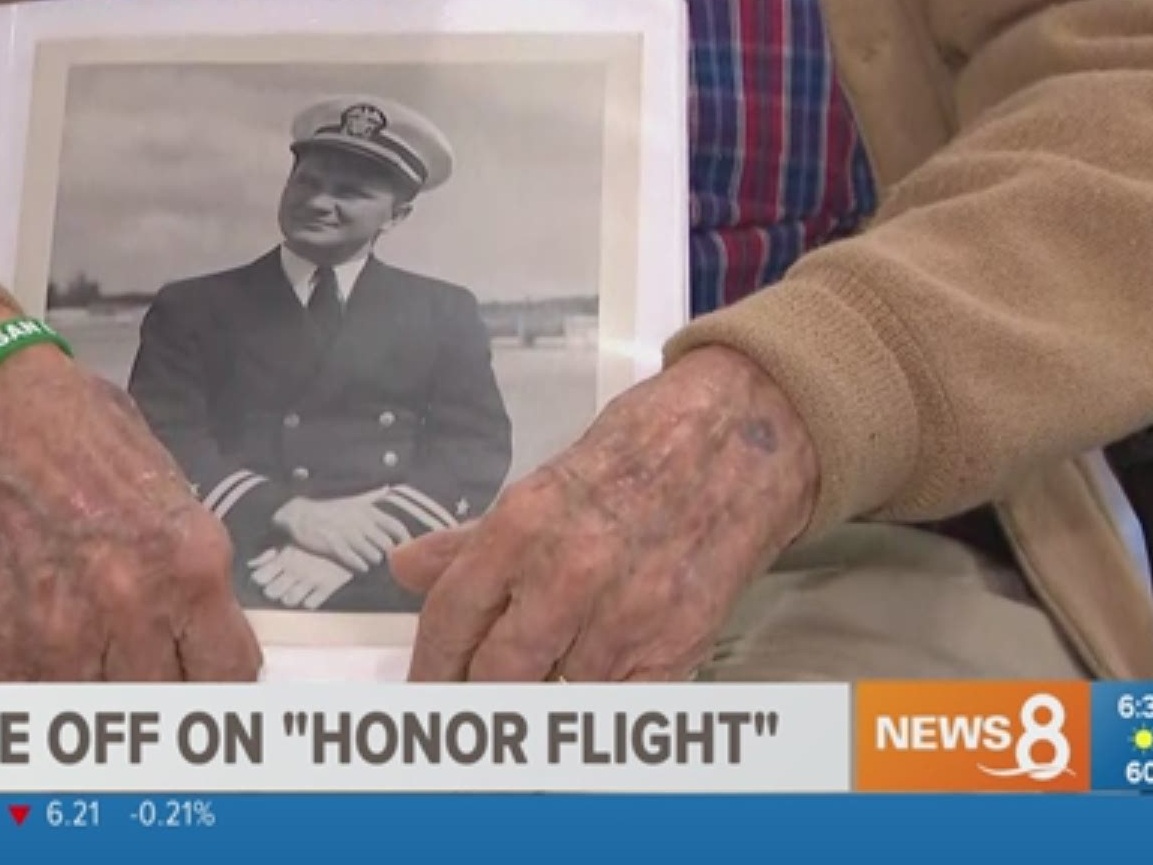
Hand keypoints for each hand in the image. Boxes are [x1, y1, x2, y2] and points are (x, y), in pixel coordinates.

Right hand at [0, 296, 261, 680]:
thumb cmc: (67, 425)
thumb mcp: (161, 480)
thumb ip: (183, 554)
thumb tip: (200, 611)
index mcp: (192, 559)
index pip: (230, 669)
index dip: (213, 679)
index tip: (197, 679)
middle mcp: (141, 603)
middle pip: (171, 704)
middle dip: (157, 696)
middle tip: (138, 681)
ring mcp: (71, 631)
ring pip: (104, 717)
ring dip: (96, 705)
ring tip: (88, 680)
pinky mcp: (6, 643)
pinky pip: (34, 708)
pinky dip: (36, 701)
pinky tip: (38, 677)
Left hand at [247, 546, 353, 608]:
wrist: (351, 533)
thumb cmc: (316, 536)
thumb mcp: (291, 540)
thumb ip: (269, 553)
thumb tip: (251, 564)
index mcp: (285, 556)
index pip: (259, 577)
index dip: (259, 580)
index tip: (263, 579)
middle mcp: (295, 568)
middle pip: (271, 592)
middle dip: (272, 592)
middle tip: (278, 587)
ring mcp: (311, 578)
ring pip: (288, 601)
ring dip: (289, 598)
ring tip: (293, 592)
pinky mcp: (328, 586)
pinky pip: (310, 604)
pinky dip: (308, 601)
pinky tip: (309, 594)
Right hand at [272, 489, 410, 571]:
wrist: (299, 515)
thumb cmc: (328, 508)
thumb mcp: (351, 499)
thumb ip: (371, 495)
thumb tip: (387, 486)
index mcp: (366, 510)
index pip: (395, 525)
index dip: (405, 539)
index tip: (407, 548)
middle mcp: (360, 521)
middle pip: (386, 544)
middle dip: (388, 554)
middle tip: (387, 560)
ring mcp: (347, 534)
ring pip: (373, 555)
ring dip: (373, 561)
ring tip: (370, 561)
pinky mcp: (334, 546)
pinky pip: (355, 562)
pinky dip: (360, 566)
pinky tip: (360, 566)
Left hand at [390, 345, 817, 680]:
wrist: (748, 435)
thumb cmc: (643, 451)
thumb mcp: (544, 484)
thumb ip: (473, 541)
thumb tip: (404, 569)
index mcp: (522, 525)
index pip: (450, 618)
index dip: (428, 666)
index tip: (422, 693)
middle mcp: (568, 575)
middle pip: (495, 675)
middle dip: (475, 701)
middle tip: (465, 717)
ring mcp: (627, 617)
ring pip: (555, 700)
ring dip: (538, 708)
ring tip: (528, 708)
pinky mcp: (678, 646)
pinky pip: (619, 709)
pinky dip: (597, 713)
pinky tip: (585, 704)